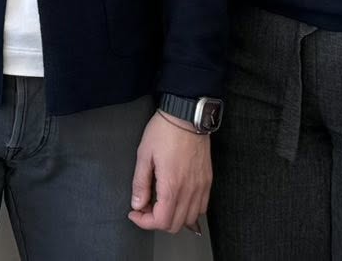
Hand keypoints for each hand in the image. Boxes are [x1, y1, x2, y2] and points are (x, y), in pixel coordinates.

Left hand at [129, 111, 210, 234]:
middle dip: (156, 221)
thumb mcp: (144, 154)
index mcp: (172, 185)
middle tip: (145, 207)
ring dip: (173, 218)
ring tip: (160, 203)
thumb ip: (140, 183)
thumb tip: (137, 204)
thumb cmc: (164, 132)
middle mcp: (190, 190)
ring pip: (189, 219)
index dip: (144, 222)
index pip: (161, 221)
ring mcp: (201, 187)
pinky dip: (188, 211)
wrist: (187, 116)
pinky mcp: (207, 181)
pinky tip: (177, 200)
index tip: (134, 212)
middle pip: (175, 225)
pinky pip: (201, 207)